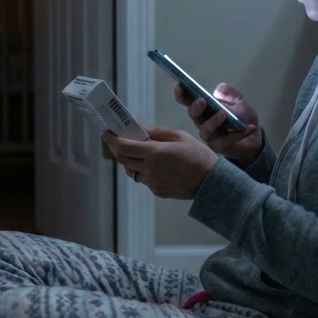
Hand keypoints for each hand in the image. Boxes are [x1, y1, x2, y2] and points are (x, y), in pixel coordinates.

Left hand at [102, 125, 218, 199]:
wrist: (212, 182)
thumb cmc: (197, 155)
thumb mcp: (178, 136)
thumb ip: (155, 132)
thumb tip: (137, 126)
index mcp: (155, 153)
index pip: (124, 146)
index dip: (111, 139)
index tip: (106, 132)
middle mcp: (150, 169)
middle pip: (123, 159)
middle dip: (117, 149)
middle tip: (118, 140)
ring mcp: (152, 182)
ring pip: (131, 170)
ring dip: (130, 160)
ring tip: (138, 152)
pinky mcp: (157, 191)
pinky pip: (143, 179)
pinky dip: (143, 170)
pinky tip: (155, 164)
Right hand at [174, 82, 263, 166]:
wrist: (254, 138)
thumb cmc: (242, 117)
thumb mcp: (239, 101)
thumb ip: (230, 93)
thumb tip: (219, 89)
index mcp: (204, 107)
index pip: (188, 100)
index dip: (182, 93)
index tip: (180, 85)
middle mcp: (203, 121)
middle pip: (193, 114)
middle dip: (195, 107)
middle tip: (202, 101)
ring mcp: (209, 135)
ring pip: (205, 129)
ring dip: (213, 121)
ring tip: (223, 114)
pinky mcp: (218, 146)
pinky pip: (224, 140)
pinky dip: (236, 134)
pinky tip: (248, 127)